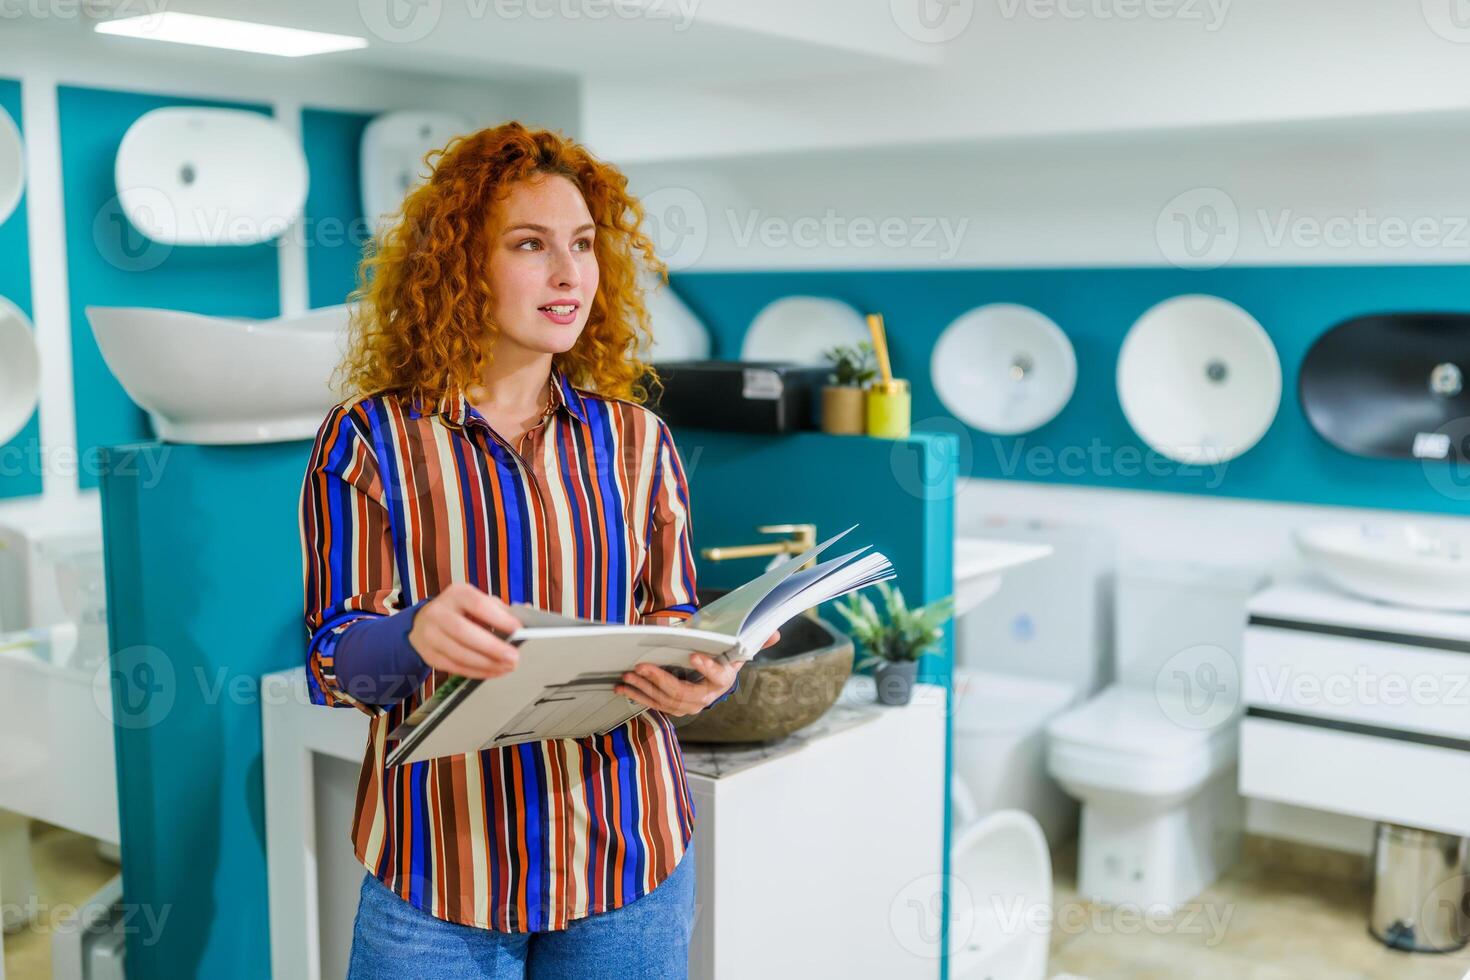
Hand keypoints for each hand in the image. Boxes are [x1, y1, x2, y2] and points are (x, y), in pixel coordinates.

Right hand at [408, 583, 521, 679]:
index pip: (478, 604)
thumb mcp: (477, 602)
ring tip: (506, 667)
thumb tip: (528, 613)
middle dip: (492, 647)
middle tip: (514, 657)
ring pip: (458, 653)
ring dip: (486, 664)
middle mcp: (439, 612)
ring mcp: (430, 635)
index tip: (518, 629)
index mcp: (456, 594)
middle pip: (464, 632)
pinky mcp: (430, 655)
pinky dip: (477, 672)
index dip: (499, 618)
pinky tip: (493, 671)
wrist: (423, 623)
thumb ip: (500, 609)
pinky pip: (454, 667)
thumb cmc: (459, 611)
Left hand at [615, 628, 779, 715]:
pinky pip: (654, 704)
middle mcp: (706, 696)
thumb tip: (776, 633)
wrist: (713, 680)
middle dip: (661, 680)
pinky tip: (623, 687)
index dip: (707, 667)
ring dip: (644, 689)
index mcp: (724, 680)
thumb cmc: (722, 659)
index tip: (694, 656)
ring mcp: (688, 705)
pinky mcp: (673, 707)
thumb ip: (756, 641)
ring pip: (665, 701)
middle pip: (683, 692)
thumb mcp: (739, 650)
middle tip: (643, 667)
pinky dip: (637, 695)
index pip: (718, 676)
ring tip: (628, 676)